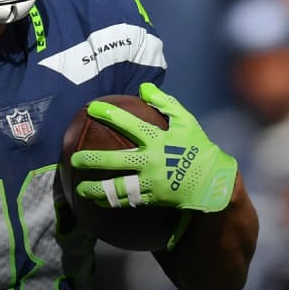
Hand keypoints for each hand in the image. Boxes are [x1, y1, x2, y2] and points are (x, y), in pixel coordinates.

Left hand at [70, 83, 237, 212]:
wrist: (213, 182)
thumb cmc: (198, 148)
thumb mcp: (186, 122)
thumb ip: (165, 103)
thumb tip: (143, 87)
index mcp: (159, 139)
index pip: (129, 124)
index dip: (110, 114)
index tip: (91, 108)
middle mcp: (152, 161)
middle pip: (116, 160)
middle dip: (93, 159)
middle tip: (75, 159)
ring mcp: (152, 183)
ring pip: (119, 188)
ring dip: (97, 189)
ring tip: (80, 190)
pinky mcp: (153, 199)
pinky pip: (128, 201)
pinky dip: (111, 201)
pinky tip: (97, 201)